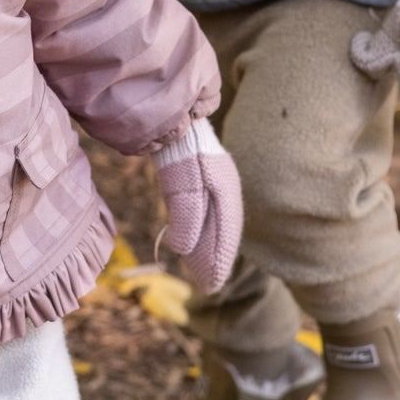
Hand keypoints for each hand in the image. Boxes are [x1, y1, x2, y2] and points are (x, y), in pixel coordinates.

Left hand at [155, 122, 242, 297]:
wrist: (173, 114)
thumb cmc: (181, 150)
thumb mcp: (184, 187)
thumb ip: (187, 219)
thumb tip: (180, 249)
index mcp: (226, 191)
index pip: (226, 234)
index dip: (220, 261)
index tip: (213, 285)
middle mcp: (224, 188)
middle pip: (222, 231)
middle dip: (216, 259)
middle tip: (208, 285)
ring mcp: (213, 182)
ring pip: (214, 223)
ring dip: (208, 248)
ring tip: (200, 272)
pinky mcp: (199, 178)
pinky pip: (205, 212)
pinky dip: (201, 232)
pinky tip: (190, 243)